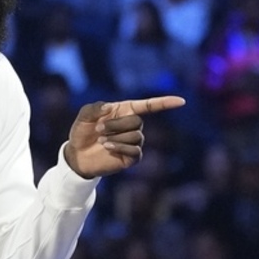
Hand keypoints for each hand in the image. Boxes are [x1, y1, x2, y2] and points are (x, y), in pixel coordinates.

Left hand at [64, 96, 185, 178]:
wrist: (78, 155)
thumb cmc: (82, 132)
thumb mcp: (84, 116)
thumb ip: (95, 108)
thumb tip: (110, 107)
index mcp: (125, 111)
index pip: (149, 106)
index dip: (165, 103)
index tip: (181, 101)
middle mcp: (132, 126)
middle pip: (138, 122)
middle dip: (117, 124)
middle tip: (99, 129)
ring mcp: (133, 142)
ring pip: (136, 136)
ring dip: (116, 137)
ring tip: (101, 140)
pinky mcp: (131, 158)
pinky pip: (135, 151)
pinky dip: (120, 147)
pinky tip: (107, 147)